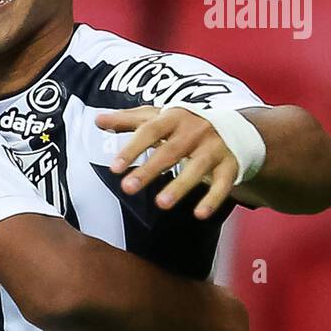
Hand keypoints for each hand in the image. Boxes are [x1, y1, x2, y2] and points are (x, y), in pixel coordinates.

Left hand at [96, 106, 237, 219]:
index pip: (150, 130)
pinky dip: (213, 199)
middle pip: (171, 151)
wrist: (233, 126)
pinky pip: (223, 184)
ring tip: (161, 204)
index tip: (114, 168)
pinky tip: (200, 214)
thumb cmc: (184, 124)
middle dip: (149, 170)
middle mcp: (196, 130)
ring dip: (180, 186)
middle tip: (127, 188)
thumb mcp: (158, 118)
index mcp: (174, 117)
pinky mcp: (230, 165)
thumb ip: (128, 120)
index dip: (132, 148)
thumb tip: (97, 120)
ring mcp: (215, 148)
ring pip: (197, 168)